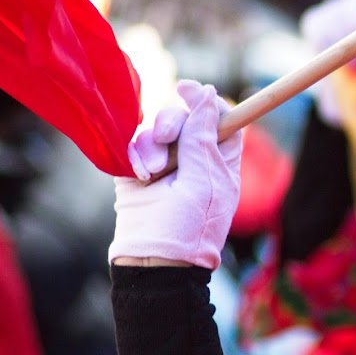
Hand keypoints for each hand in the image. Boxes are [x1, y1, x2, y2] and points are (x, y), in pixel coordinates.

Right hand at [108, 80, 241, 269]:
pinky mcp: (138, 171)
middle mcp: (194, 161)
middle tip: (169, 138)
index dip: (207, 102)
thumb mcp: (202, 182)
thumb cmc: (188, 230)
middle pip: (185, 118)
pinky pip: (134, 144)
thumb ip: (202, 137)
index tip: (188, 89)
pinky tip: (138, 174)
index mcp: (221, 164)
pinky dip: (135, 154)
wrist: (151, 265)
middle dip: (173, 122)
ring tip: (152, 172)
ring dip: (153, 144)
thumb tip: (209, 95)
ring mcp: (165, 166)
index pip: (221, 120)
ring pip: (156, 129)